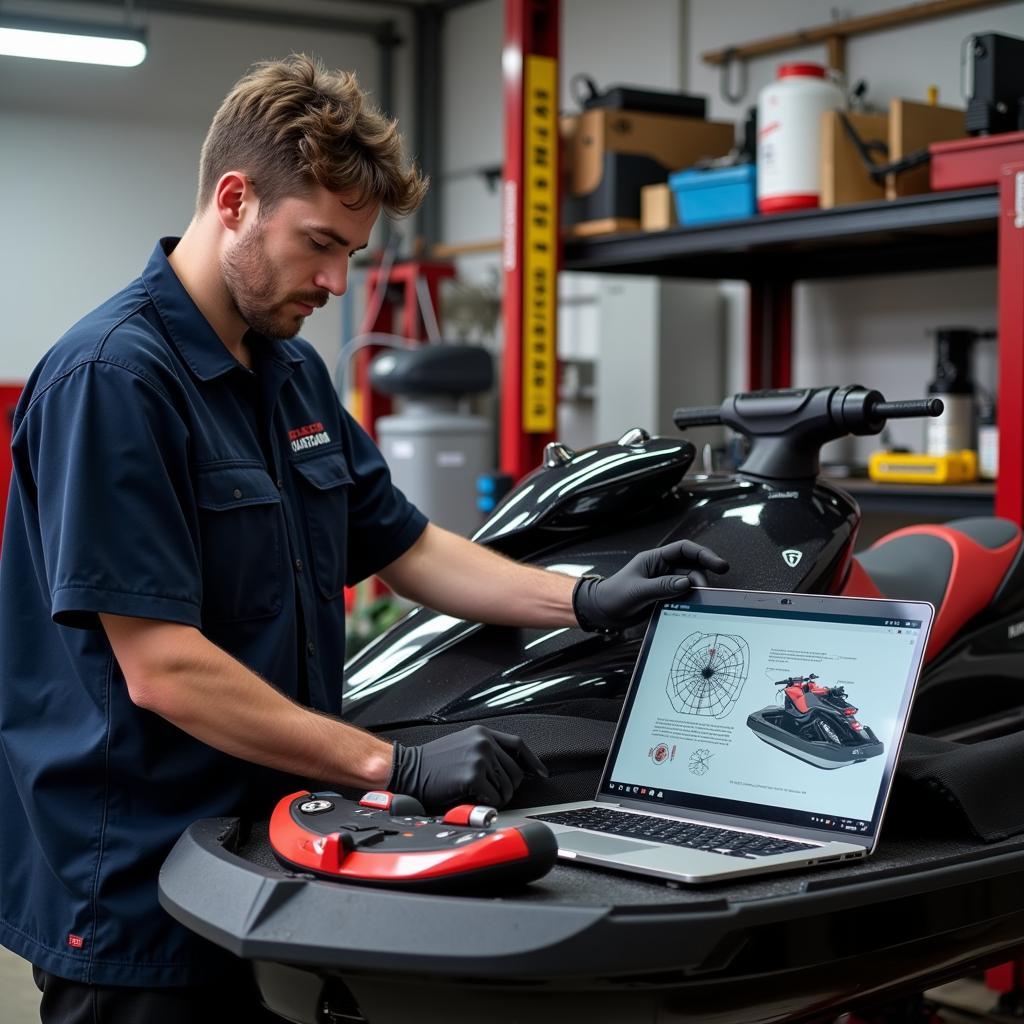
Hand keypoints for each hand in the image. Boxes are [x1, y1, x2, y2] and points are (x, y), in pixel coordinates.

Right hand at [388, 725, 548, 810]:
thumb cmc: (431, 763)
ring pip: (507, 788)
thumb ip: (486, 751)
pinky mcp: (473, 776)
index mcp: (482, 733)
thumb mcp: (462, 745)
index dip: (532, 761)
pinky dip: (485, 804)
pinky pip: (494, 799)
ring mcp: (480, 758)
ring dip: (496, 797)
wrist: (408, 770)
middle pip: (516, 772)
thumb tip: (510, 768)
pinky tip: (470, 798)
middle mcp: (484, 743)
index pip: (518, 745)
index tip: (540, 772)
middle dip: (508, 788)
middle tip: (492, 793)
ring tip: (477, 794)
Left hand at [572, 539, 728, 632]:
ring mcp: (664, 582)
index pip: (684, 549)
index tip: (719, 565)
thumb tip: (687, 582)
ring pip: (689, 581)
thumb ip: (662, 586)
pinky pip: (683, 594)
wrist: (602, 612)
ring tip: (699, 600)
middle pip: (691, 566)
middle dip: (702, 576)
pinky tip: (694, 606)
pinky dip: (690, 599)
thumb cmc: (614, 596)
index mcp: (654, 559)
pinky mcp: (664, 596)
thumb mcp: (637, 591)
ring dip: (697, 589)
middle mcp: (661, 568)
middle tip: (707, 590)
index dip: (704, 554)